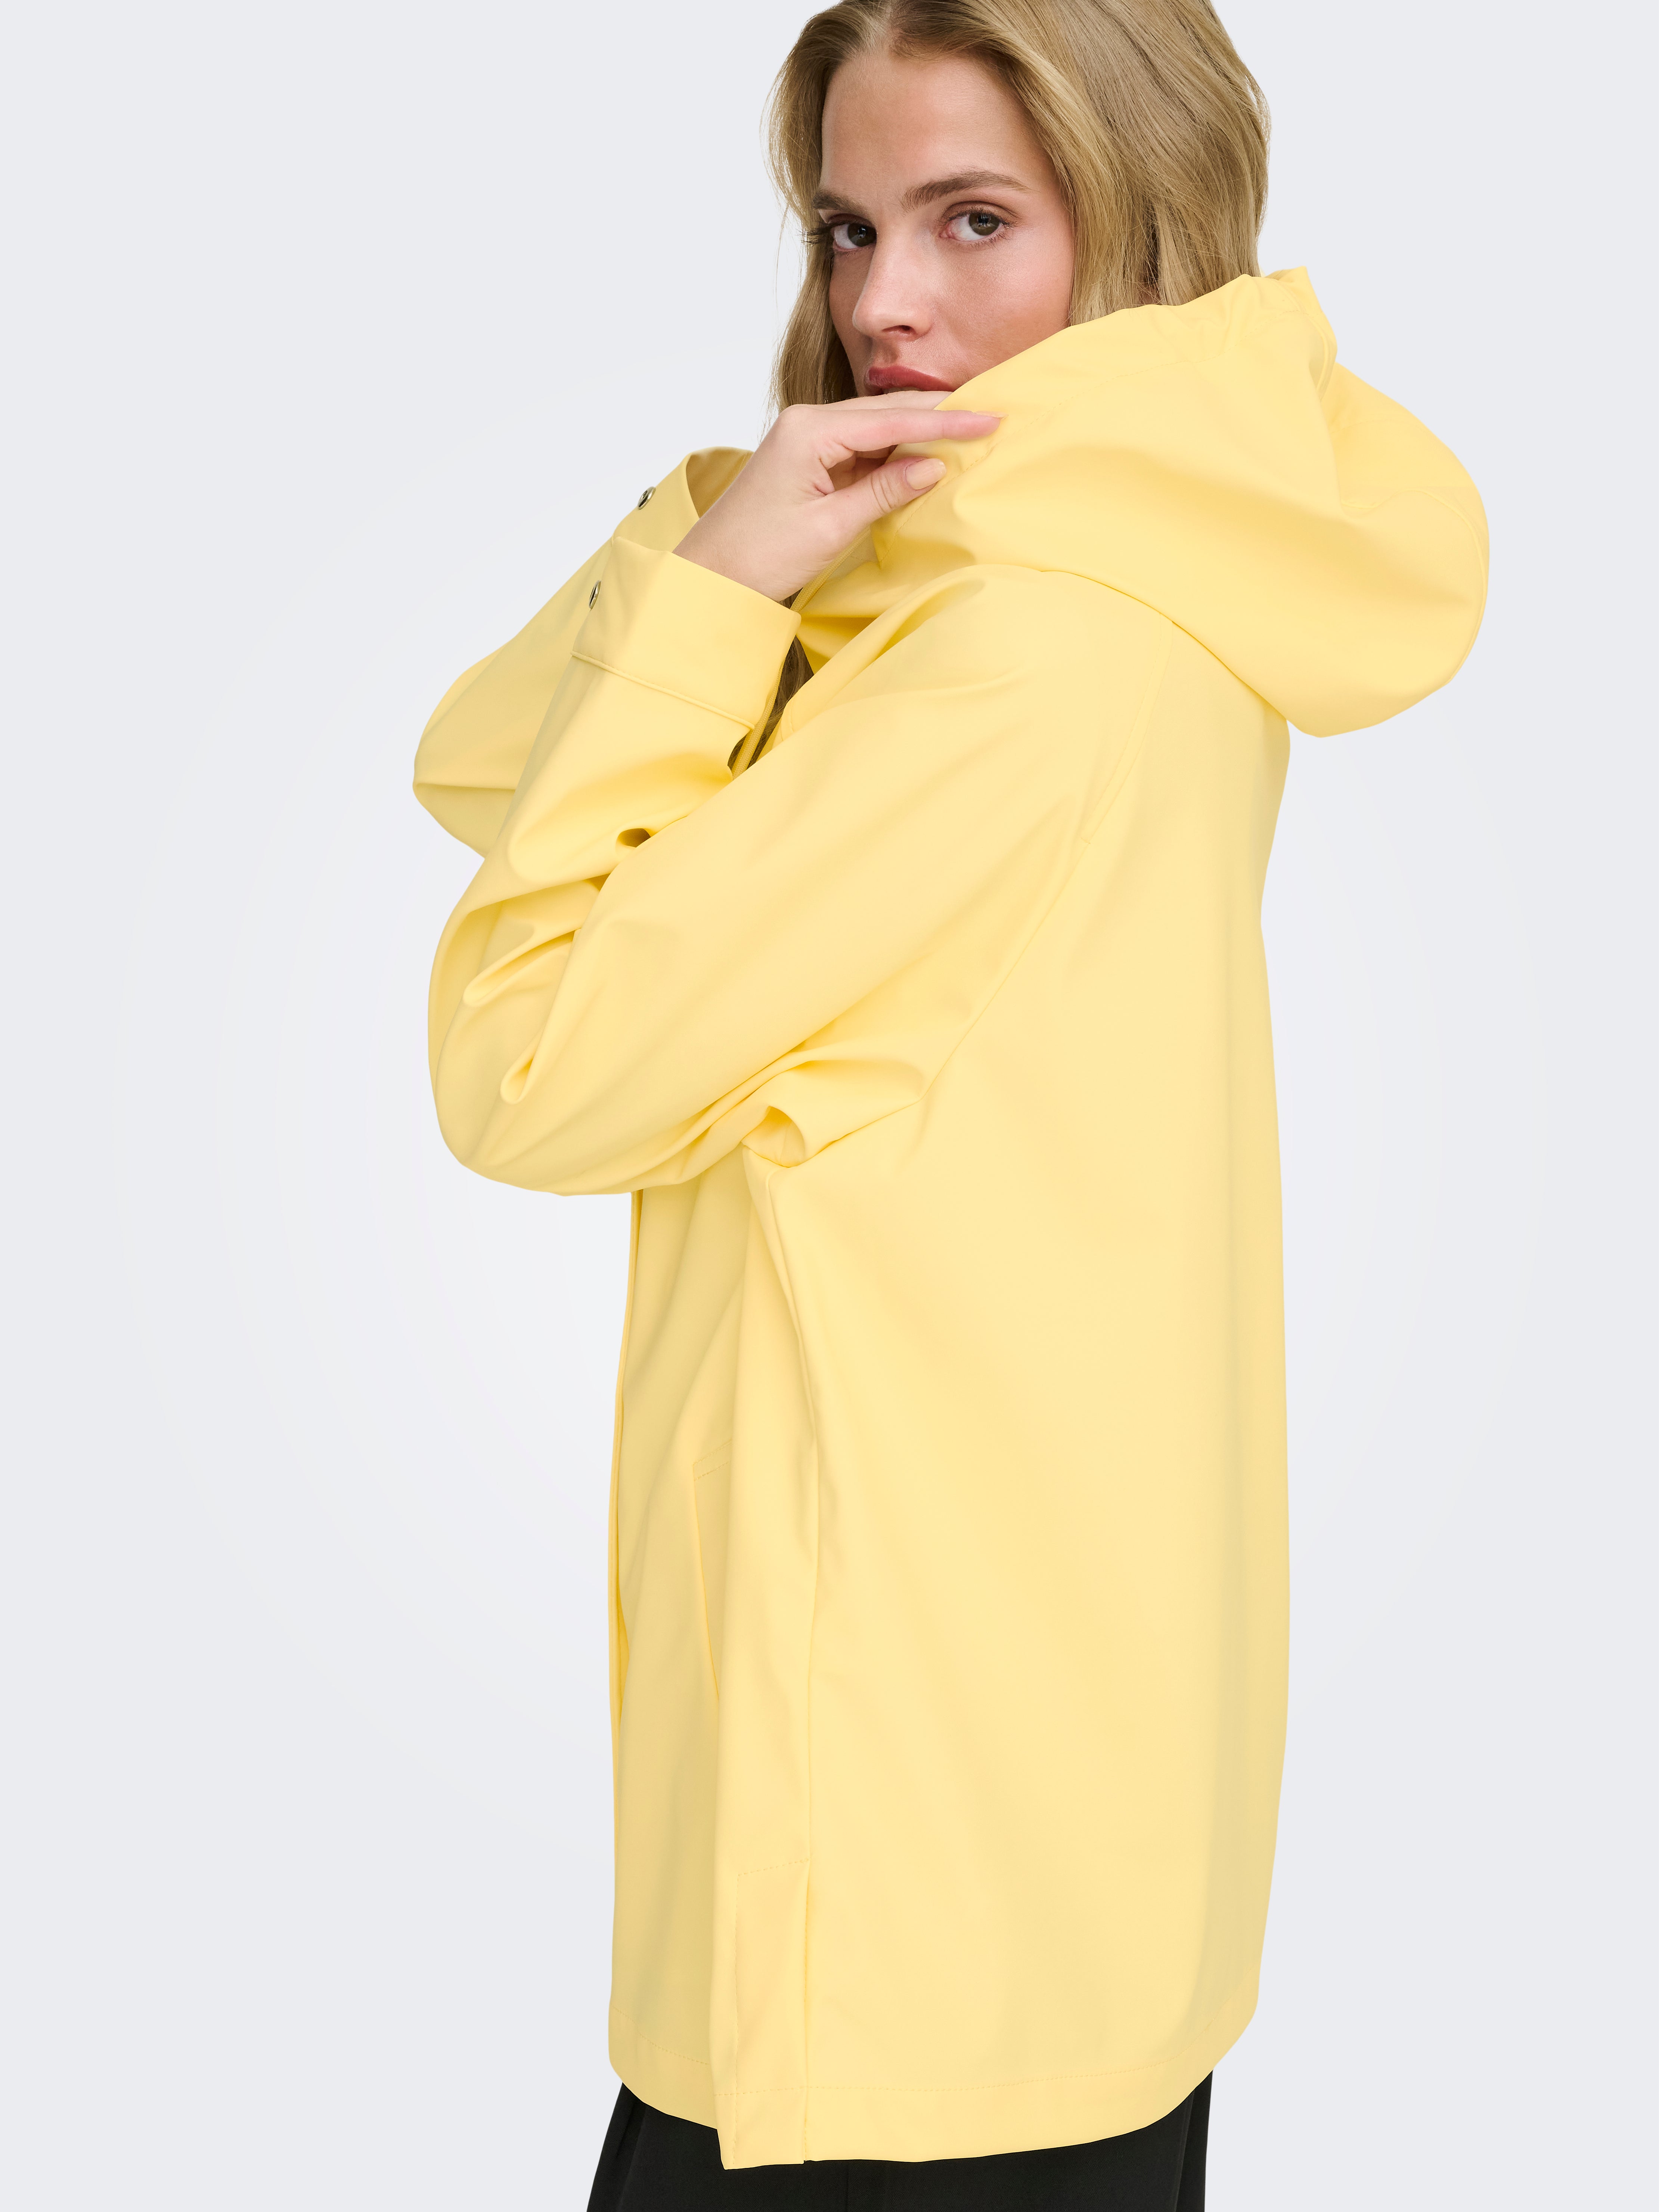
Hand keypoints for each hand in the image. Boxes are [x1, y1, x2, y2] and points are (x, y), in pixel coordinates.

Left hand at [674, 395, 999, 602]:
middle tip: (991, 412)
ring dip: (921, 431)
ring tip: (970, 429)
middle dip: (940, 414)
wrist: (712, 574)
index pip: (893, 420)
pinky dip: (896, 451)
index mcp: (811, 431)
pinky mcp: (809, 458)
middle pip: (888, 412)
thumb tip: (934, 464)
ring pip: (878, 427)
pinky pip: (863, 447)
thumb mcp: (832, 527)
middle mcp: (808, 421)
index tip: (990, 418)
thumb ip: (885, 491)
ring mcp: (807, 437)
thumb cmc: (761, 555)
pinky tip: (926, 455)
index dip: (946, 421)